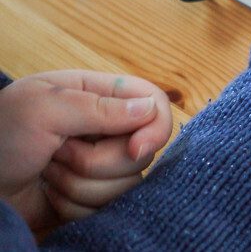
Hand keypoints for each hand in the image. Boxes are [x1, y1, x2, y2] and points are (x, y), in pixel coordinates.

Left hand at [0, 70, 171, 228]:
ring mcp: (99, 165)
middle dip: (97, 162)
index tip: (135, 148)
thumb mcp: (43, 109)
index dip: (155, 127)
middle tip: (57, 152)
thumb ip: (100, 107)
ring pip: (125, 184)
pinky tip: (47, 194)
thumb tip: (149, 109)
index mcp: (98, 94)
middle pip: (142, 151)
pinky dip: (73, 206)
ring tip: (46, 172)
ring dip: (79, 185)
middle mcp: (105, 128)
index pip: (154, 102)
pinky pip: (106, 208)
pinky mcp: (90, 197)